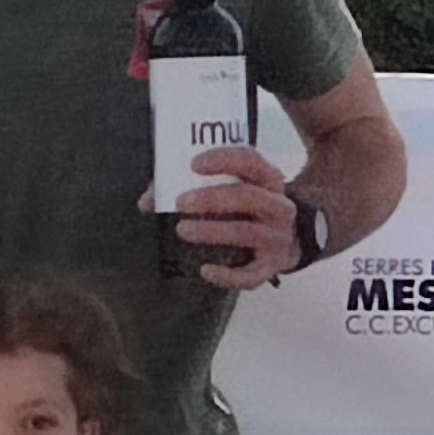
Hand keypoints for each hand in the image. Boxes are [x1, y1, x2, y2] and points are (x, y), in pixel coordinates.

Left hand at [176, 143, 307, 288]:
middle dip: (212, 198)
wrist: (285, 242)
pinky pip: (251, 275)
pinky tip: (205, 271)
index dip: (223, 159)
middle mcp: (278, 206)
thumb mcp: (232, 191)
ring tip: (183, 230)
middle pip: (249, 196)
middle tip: (180, 203)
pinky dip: (228, 275)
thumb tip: (148, 201)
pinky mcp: (271, 267)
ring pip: (246, 232)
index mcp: (267, 179)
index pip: (250, 160)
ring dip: (213, 231)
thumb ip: (189, 188)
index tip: (193, 164)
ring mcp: (277, 238)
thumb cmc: (246, 210)